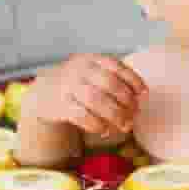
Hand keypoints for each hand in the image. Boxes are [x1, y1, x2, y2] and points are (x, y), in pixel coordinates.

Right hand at [25, 54, 148, 135]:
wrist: (44, 92)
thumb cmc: (79, 84)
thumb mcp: (94, 73)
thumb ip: (115, 80)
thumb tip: (141, 96)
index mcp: (91, 59)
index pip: (116, 66)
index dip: (133, 79)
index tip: (144, 93)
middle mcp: (79, 70)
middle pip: (109, 83)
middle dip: (126, 100)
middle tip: (135, 114)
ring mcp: (68, 86)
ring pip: (96, 99)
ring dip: (115, 114)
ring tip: (125, 126)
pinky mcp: (60, 104)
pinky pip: (81, 115)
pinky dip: (96, 124)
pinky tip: (104, 130)